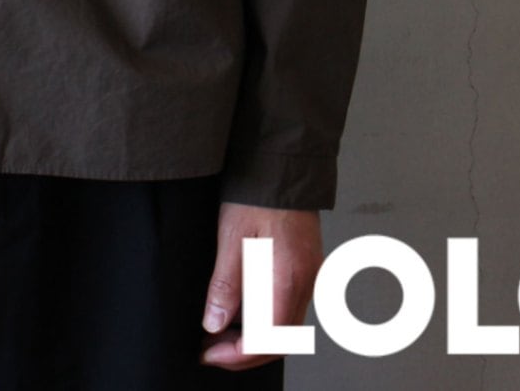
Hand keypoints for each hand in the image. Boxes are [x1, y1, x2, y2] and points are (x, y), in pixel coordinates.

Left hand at [199, 201, 321, 370]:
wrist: (282, 164)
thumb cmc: (258, 194)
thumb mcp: (232, 236)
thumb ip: (225, 284)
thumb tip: (214, 324)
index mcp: (287, 278)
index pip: (267, 340)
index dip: (236, 355)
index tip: (209, 354)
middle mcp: (306, 283)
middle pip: (280, 341)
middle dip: (244, 353)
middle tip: (211, 349)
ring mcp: (310, 275)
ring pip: (285, 326)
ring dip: (255, 337)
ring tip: (219, 330)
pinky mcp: (307, 266)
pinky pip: (289, 306)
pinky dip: (266, 318)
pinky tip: (242, 310)